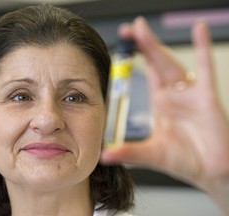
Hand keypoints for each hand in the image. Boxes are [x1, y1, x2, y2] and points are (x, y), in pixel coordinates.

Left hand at [100, 17, 228, 213]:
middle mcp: (174, 95)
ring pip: (171, 64)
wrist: (211, 172)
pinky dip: (203, 49)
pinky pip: (206, 69)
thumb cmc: (185, 160)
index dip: (134, 58)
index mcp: (161, 103)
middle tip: (128, 28)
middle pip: (156, 63)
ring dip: (156, 46)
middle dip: (142, 44)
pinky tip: (199, 31)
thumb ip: (129, 152)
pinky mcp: (206, 98)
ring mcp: (189, 94)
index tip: (121, 44)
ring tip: (142, 29)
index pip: (146, 73)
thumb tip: (104, 155)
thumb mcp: (151, 154)